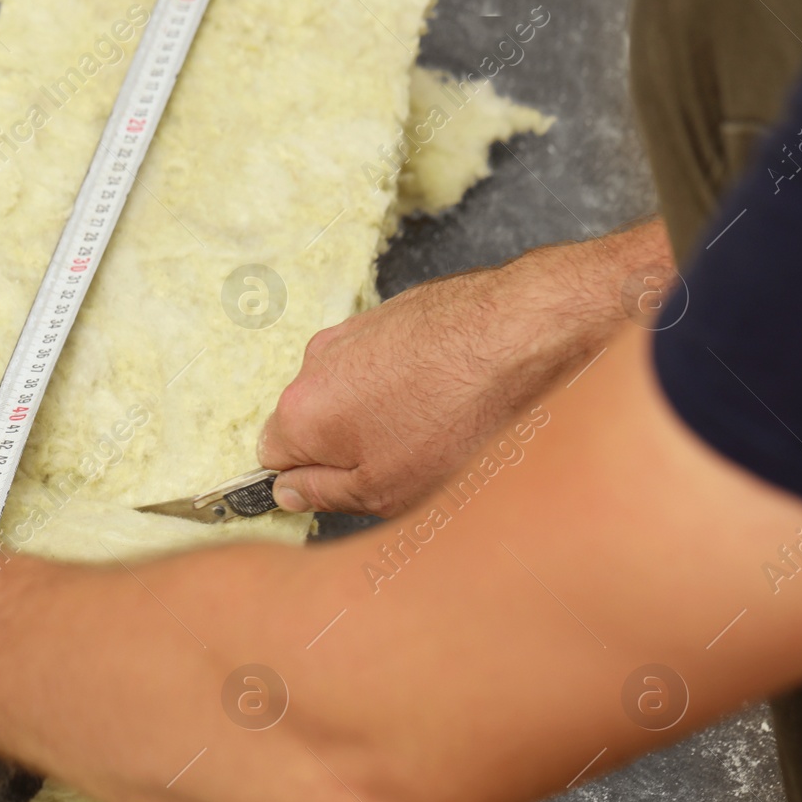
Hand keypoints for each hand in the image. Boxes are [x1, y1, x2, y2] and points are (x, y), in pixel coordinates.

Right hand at [259, 223, 673, 516]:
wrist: (529, 334)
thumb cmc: (461, 418)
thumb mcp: (387, 490)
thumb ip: (323, 494)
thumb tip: (288, 491)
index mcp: (299, 412)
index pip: (272, 457)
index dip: (311, 478)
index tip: (349, 487)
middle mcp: (315, 362)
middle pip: (314, 418)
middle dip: (350, 443)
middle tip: (406, 464)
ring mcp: (356, 329)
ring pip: (353, 387)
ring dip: (384, 410)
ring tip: (442, 425)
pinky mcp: (398, 308)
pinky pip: (390, 358)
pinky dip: (414, 379)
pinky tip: (457, 393)